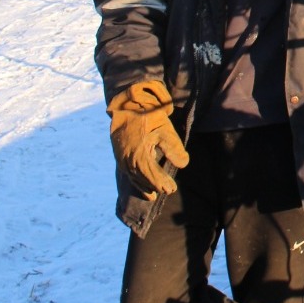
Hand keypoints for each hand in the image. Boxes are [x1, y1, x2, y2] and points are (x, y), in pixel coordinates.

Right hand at [108, 80, 189, 199]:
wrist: (126, 107)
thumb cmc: (149, 117)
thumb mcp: (165, 129)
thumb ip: (173, 148)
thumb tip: (183, 164)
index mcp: (139, 154)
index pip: (151, 174)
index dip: (161, 183)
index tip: (172, 189)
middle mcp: (128, 160)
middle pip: (143, 178)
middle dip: (155, 186)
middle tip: (170, 190)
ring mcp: (122, 159)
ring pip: (134, 177)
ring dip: (145, 186)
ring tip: (155, 195)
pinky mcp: (119, 157)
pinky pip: (128, 174)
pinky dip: (137, 183)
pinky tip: (145, 190)